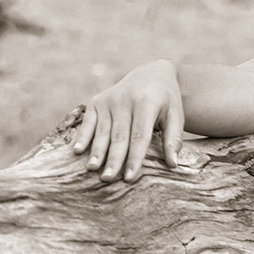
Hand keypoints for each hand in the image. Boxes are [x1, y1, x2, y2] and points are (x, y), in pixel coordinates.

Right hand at [71, 59, 186, 182]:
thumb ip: (174, 139)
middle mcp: (125, 100)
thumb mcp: (175, 115)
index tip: (129, 177)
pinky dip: (82, 136)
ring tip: (92, 169)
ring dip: (97, 151)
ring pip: (102, 130)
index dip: (134, 157)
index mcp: (147, 103)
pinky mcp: (96, 102)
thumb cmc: (166, 101)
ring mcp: (109, 100)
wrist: (152, 74)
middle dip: (113, 158)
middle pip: (119, 135)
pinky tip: (77, 151)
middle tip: (108, 179)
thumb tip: (173, 165)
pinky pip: (88, 122)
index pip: (140, 136)